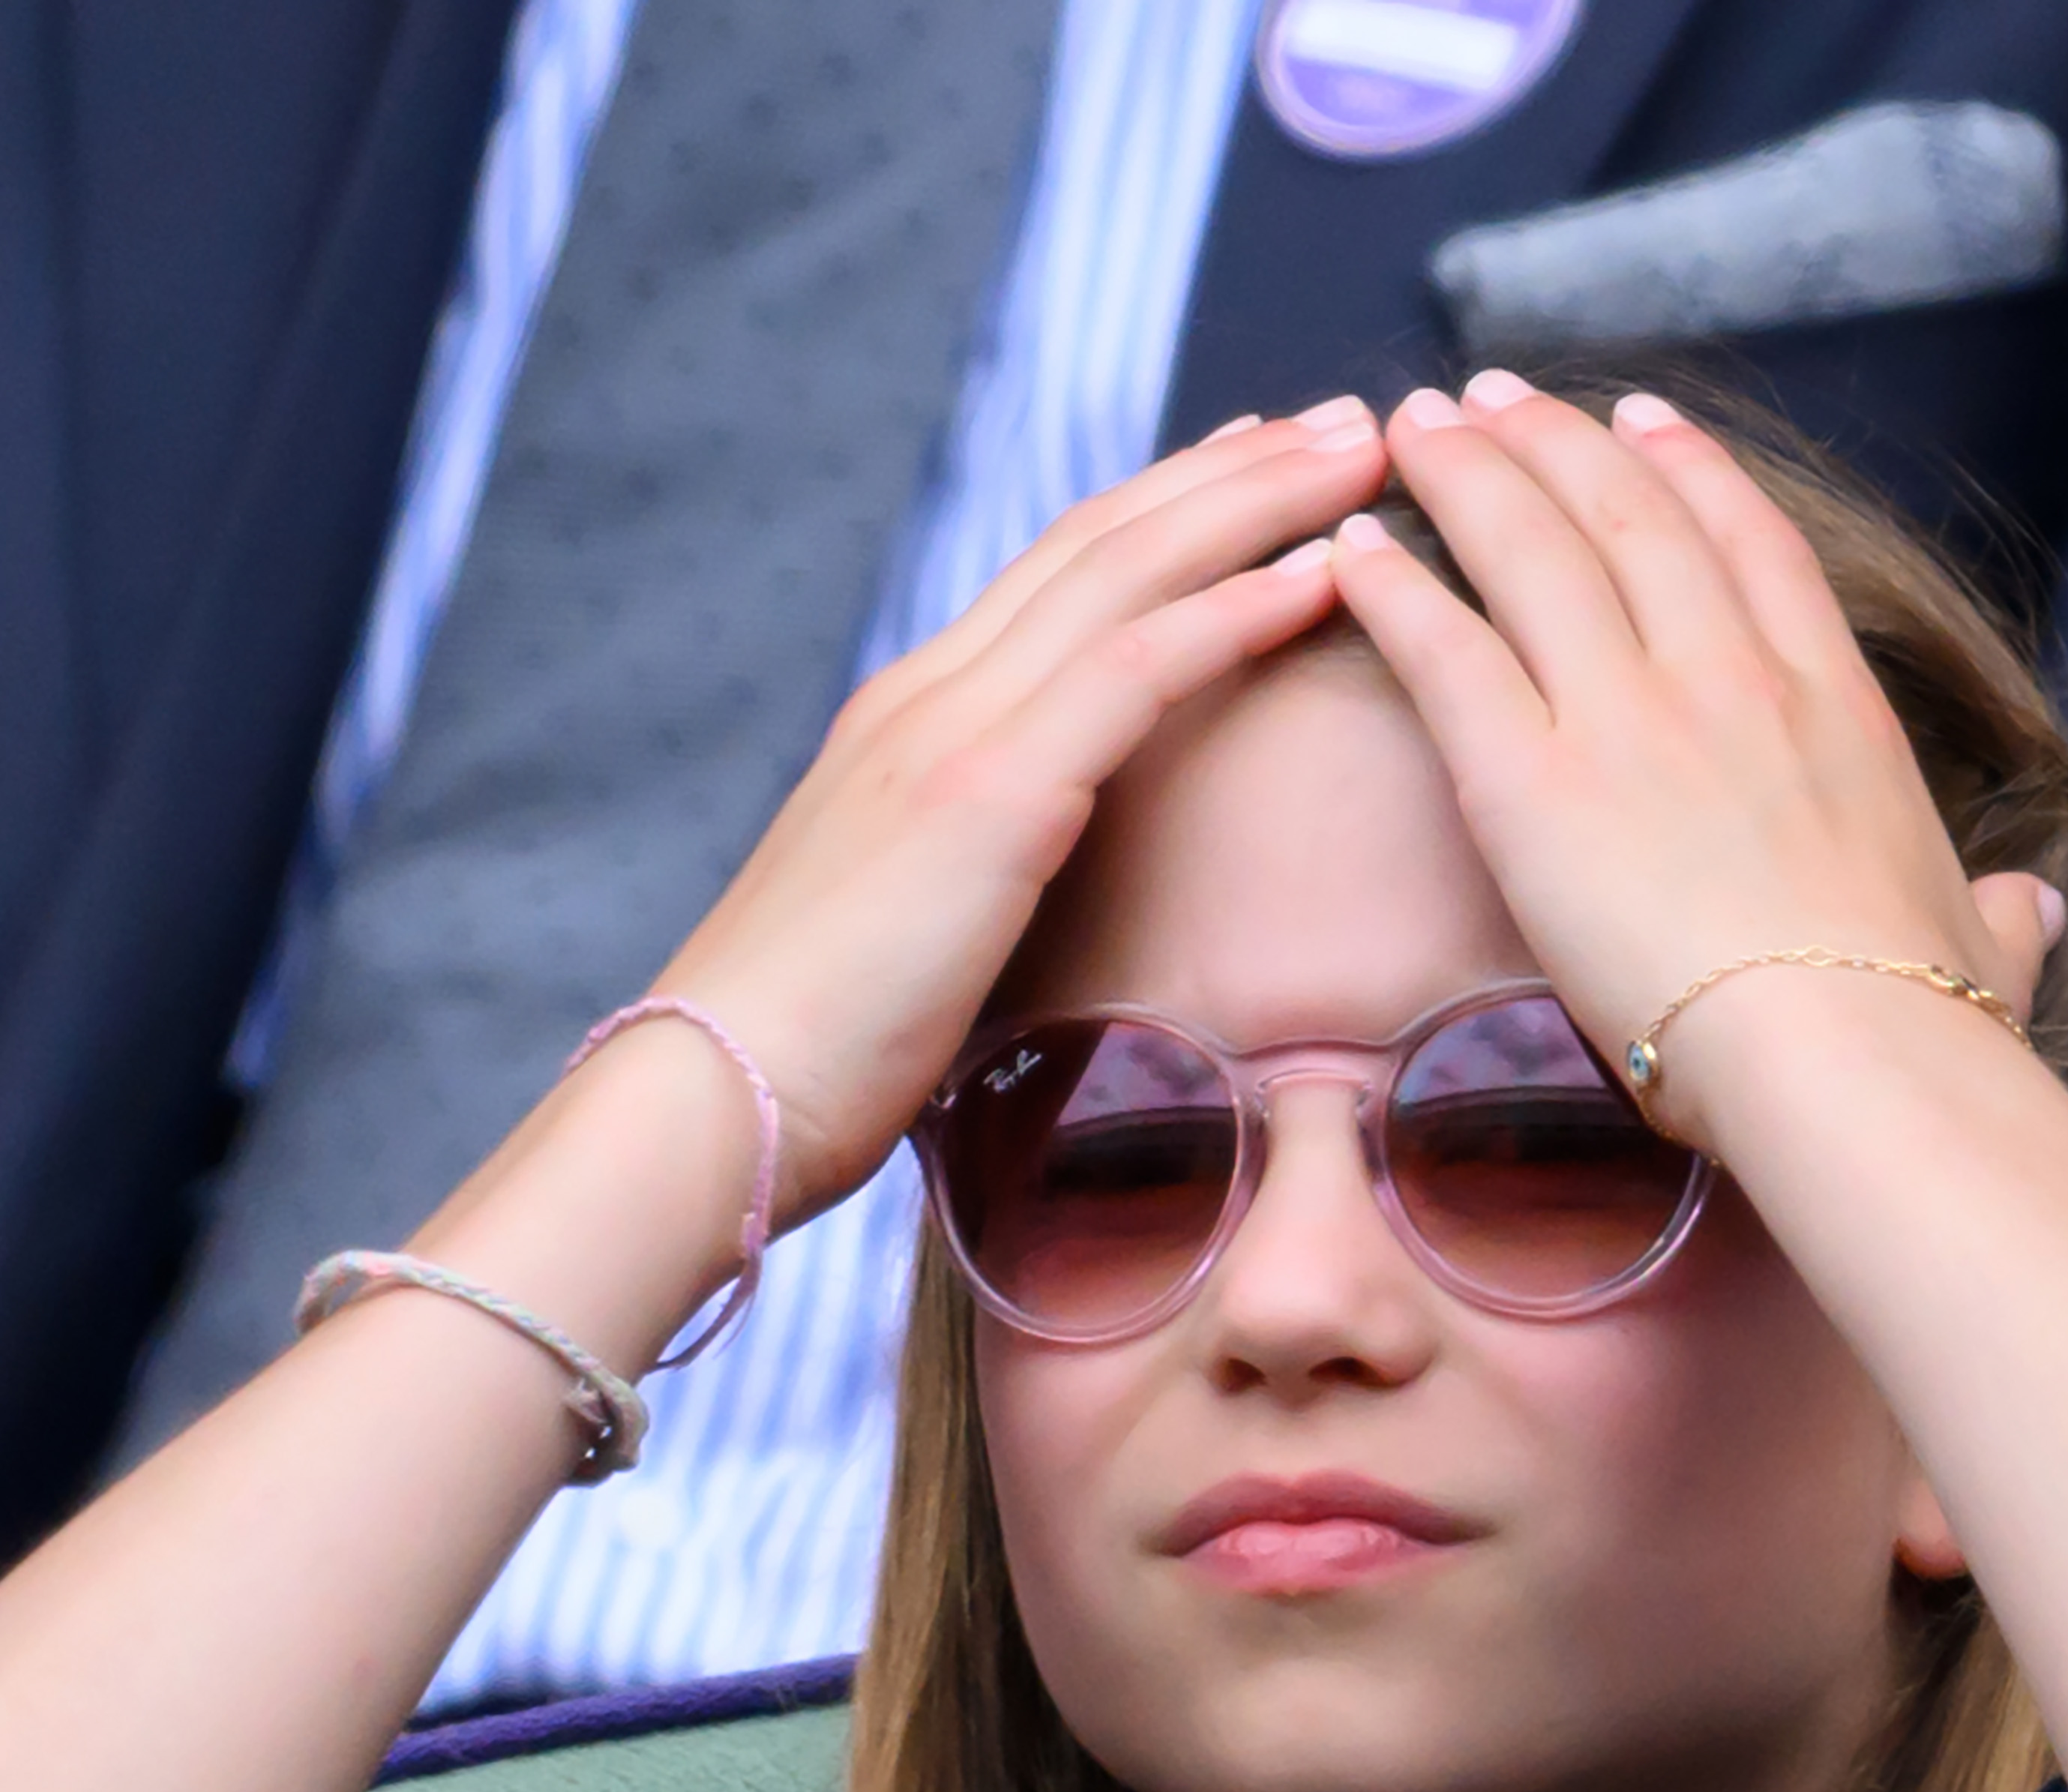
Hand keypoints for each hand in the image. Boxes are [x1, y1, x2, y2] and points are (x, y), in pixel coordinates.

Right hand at [653, 400, 1390, 1219]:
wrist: (709, 1097)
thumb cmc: (801, 1054)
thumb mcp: (900, 924)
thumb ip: (963, 869)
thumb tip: (1020, 889)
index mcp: (906, 721)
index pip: (1054, 576)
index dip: (1162, 509)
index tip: (1254, 463)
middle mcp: (929, 695)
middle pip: (1103, 538)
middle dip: (1233, 470)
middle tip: (1342, 419)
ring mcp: (953, 731)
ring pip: (1128, 570)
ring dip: (1257, 502)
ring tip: (1359, 450)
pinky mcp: (987, 795)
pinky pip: (1137, 668)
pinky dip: (1236, 610)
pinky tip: (1321, 573)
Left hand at [1329, 375, 2056, 1157]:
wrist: (1850, 1055)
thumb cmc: (1920, 1019)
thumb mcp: (1981, 947)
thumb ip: (1997, 913)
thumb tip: (2027, 906)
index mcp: (1833, 705)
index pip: (1752, 545)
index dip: (1688, 467)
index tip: (1640, 418)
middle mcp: (1728, 679)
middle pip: (1624, 515)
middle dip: (1550, 440)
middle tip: (1490, 395)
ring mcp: (1629, 717)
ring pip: (1530, 550)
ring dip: (1466, 473)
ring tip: (1416, 425)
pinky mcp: (1533, 781)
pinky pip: (1445, 652)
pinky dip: (1394, 585)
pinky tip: (1354, 541)